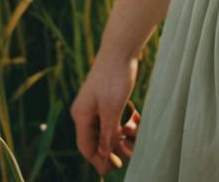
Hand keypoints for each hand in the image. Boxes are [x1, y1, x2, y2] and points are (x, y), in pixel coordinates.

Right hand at [71, 49, 140, 174]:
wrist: (120, 48)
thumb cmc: (114, 77)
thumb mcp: (112, 108)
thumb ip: (107, 133)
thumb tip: (103, 154)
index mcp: (81, 115)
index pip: (86, 147)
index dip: (98, 160)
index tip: (111, 170)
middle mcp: (85, 111)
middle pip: (96, 139)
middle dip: (112, 149)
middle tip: (127, 159)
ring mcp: (95, 104)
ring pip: (107, 128)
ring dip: (121, 136)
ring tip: (135, 141)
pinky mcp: (106, 97)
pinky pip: (113, 117)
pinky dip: (123, 122)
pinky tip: (136, 121)